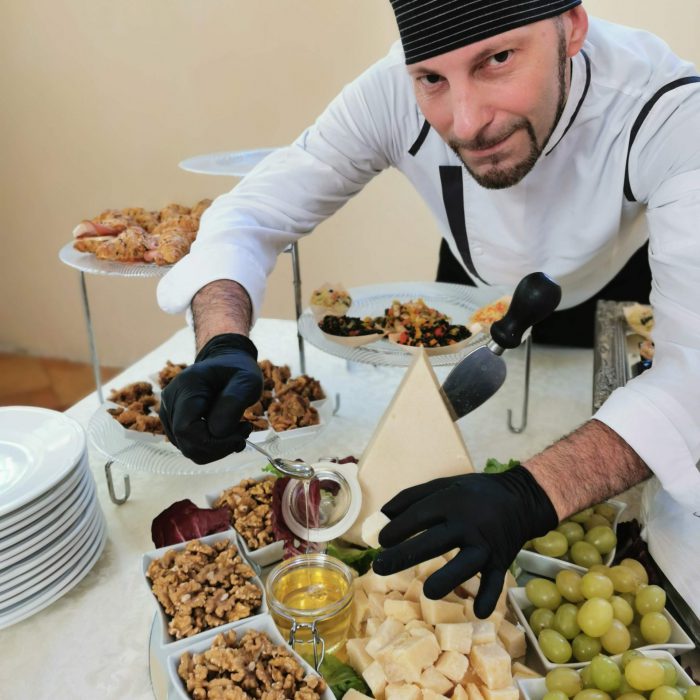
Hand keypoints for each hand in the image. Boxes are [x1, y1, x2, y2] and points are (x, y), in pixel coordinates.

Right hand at [159, 333, 262, 463]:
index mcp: (186, 387)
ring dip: (218, 448)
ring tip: (239, 429)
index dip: (213, 443)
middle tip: (244, 431)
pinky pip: (192, 446)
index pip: (186, 429)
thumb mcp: (248, 380)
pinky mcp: (175, 424)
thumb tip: (217, 431)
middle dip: (219, 447)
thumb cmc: (238, 370)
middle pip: (187, 444)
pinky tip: (228, 432)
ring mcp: (169, 414)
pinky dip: (213, 446)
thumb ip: (234, 402)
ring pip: (189, 449)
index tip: (240, 436)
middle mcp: (170, 401)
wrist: (226, 362)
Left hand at [372, 466, 557, 617]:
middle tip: (379, 568)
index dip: (397, 529)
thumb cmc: (473, 494)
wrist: (520, 499)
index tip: (380, 541)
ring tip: (427, 592)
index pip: (418, 516)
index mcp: (451, 502)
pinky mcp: (501, 561)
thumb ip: (411, 498)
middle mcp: (468, 523)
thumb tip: (381, 516)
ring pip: (465, 564)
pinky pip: (495, 582)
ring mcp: (486, 544)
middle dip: (403, 555)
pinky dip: (488, 597)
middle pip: (433, 541)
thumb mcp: (443, 486)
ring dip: (447, 579)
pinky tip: (476, 612)